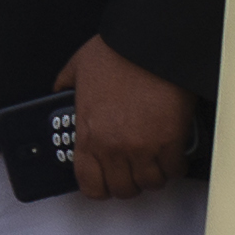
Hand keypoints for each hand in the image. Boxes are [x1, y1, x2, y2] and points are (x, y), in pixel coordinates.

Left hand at [59, 35, 191, 199]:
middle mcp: (114, 147)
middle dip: (128, 182)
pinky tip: (172, 153)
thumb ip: (65, 86)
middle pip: (122, 189)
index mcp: (89, 133)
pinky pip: (174, 170)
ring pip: (150, 184)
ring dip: (152, 175)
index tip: (104, 182)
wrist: (151, 44)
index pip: (88, 183)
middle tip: (132, 170)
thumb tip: (60, 93)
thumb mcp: (76, 68)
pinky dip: (175, 165)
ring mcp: (143, 147)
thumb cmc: (117, 52)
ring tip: (153, 161)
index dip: (98, 187)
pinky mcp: (170, 142)